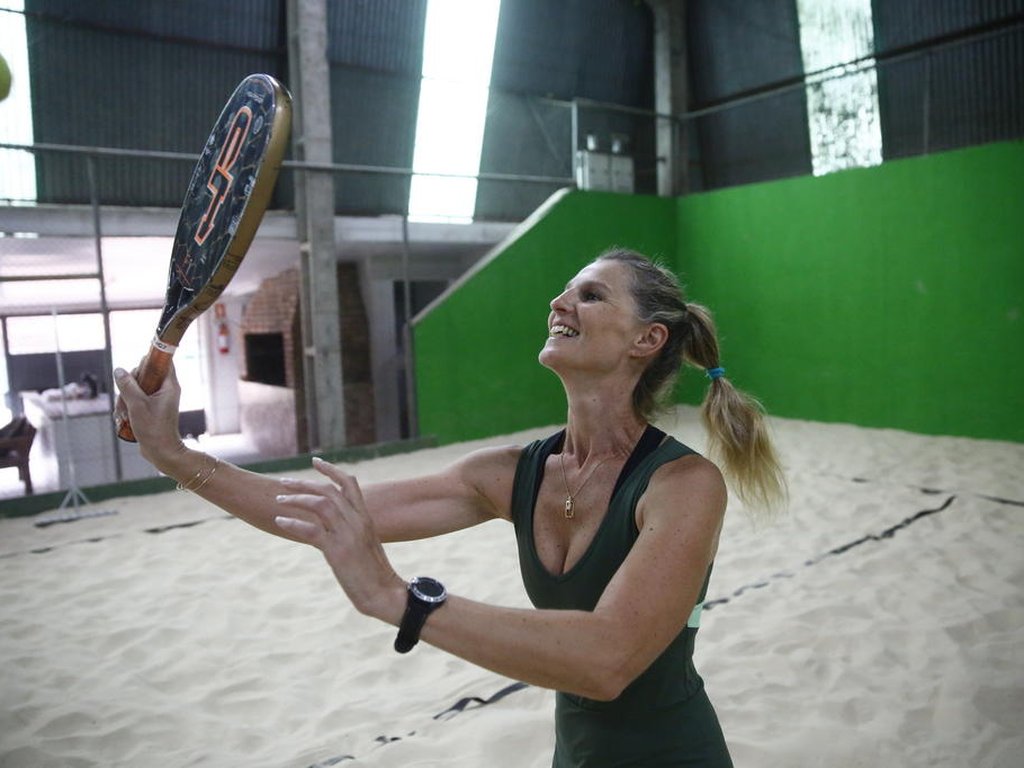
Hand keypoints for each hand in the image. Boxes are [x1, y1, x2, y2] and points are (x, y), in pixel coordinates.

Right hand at [112, 362, 185, 465]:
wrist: (161, 452)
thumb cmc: (153, 428)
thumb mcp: (137, 405)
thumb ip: (128, 386)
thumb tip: (119, 370)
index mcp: (169, 385)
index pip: (162, 362)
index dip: (148, 360)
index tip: (136, 369)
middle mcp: (165, 390)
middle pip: (143, 374)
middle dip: (129, 385)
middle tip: (126, 399)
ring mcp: (157, 399)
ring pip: (135, 388)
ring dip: (125, 399)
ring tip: (124, 413)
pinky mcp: (150, 408)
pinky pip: (134, 400)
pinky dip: (126, 407)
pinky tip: (122, 418)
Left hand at [274, 458, 404, 621]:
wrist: (383, 593)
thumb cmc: (374, 573)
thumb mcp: (365, 545)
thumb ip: (351, 530)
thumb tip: (332, 526)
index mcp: (365, 517)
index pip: (349, 483)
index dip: (331, 470)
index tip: (315, 462)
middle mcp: (357, 521)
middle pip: (328, 490)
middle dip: (304, 483)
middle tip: (283, 482)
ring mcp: (347, 535)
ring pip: (320, 504)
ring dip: (296, 499)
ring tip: (279, 501)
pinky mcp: (337, 551)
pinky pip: (311, 530)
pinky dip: (294, 523)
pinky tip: (280, 522)